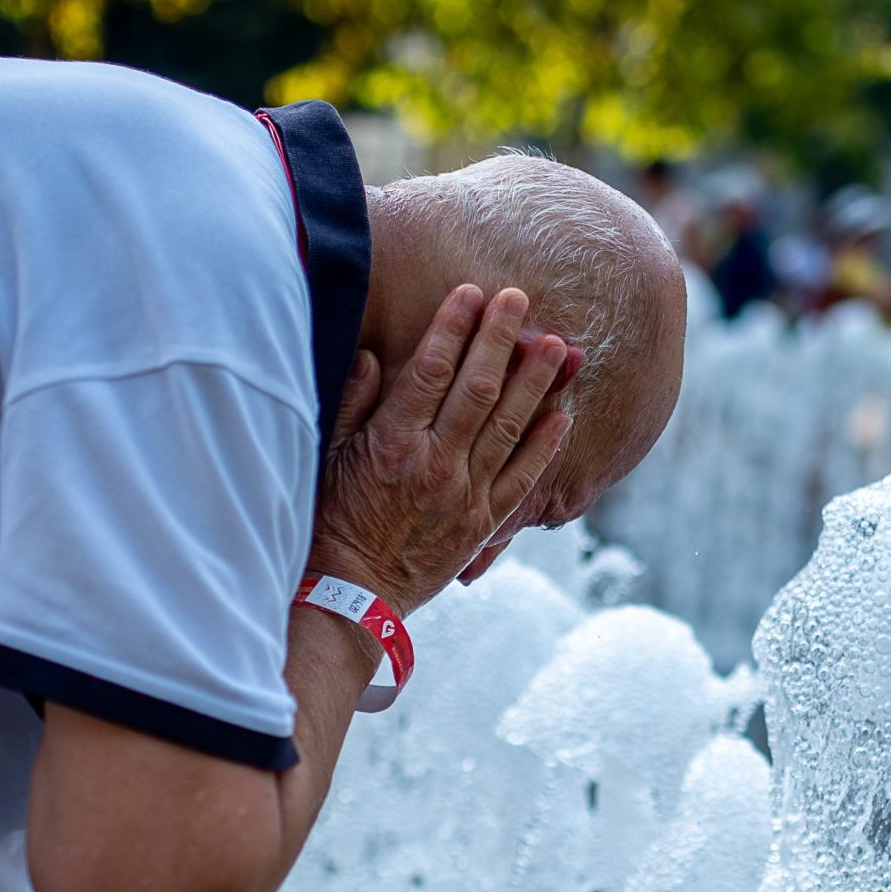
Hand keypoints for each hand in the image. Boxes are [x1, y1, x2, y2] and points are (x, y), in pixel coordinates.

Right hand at [310, 285, 574, 614]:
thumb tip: (373, 355)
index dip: (452, 328)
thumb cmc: (329, 523)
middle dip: (500, 338)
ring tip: (554, 344)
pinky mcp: (482, 524)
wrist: (351, 597)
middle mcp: (435, 464)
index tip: (470, 293)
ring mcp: (464, 495)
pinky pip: (522, 479)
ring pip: (508, 427)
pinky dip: (545, 446)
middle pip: (477, 389)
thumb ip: (351, 405)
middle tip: (520, 298)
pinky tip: (564, 415)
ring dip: (535, 382)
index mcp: (392, 442)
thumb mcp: (326, 459)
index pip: (429, 371)